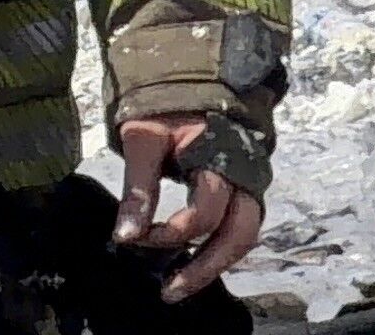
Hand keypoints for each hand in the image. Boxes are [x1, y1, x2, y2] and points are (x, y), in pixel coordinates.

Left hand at [116, 117, 263, 300]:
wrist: (196, 81)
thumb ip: (138, 188)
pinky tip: (196, 261)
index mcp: (222, 160)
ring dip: (216, 264)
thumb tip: (124, 237)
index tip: (131, 238)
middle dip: (205, 267)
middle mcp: (245, 175)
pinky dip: (220, 248)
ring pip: (246, 234)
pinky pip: (241, 225)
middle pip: (239, 233)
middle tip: (168, 292)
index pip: (203, 214)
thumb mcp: (144, 140)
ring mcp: (250, 182)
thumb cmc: (167, 108)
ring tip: (181, 285)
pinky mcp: (245, 187)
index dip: (166, 233)